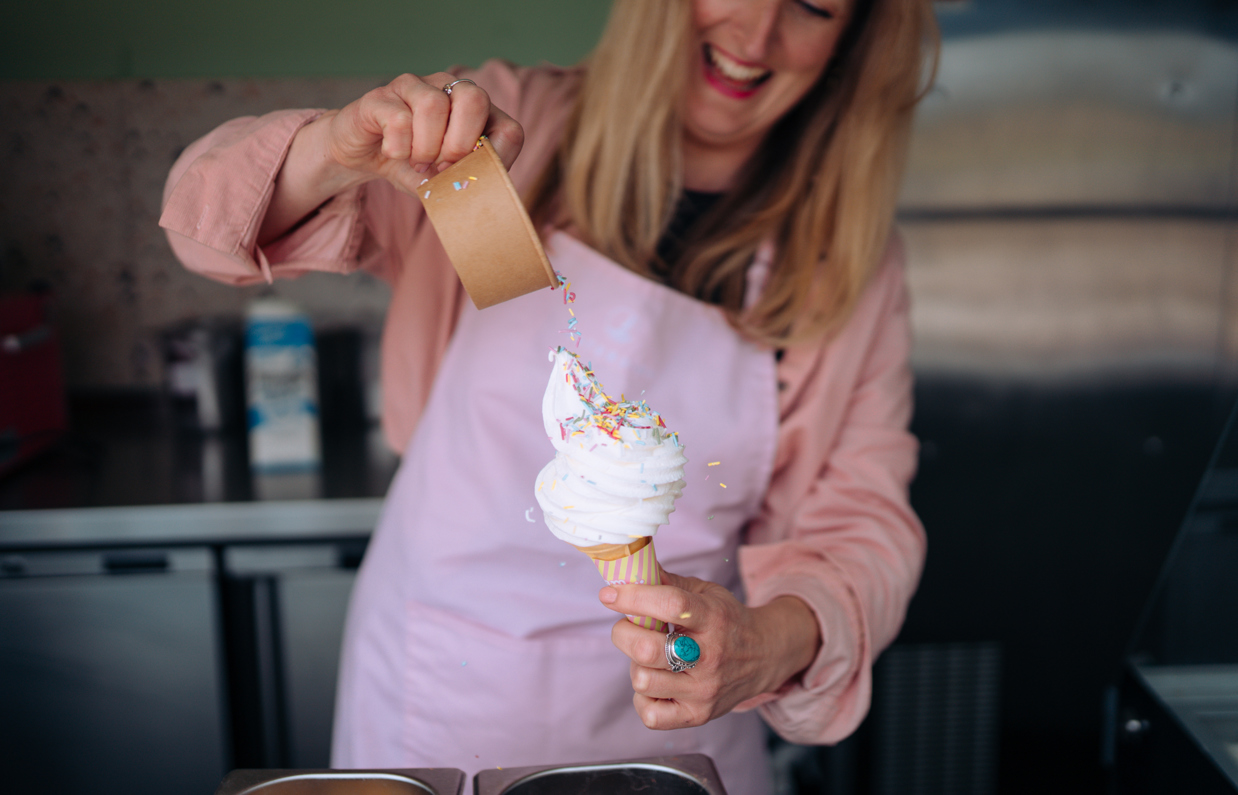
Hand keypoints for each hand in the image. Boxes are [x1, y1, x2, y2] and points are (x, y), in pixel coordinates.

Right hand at [327, 71, 523, 192]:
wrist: (362, 156)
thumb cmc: (411, 166)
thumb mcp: (444, 182)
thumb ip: (464, 184)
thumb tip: (477, 192)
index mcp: (475, 112)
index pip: (509, 130)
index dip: (494, 158)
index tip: (469, 175)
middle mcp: (447, 89)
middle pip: (475, 99)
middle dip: (460, 144)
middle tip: (443, 165)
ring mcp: (414, 87)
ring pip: (433, 106)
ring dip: (426, 148)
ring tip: (417, 162)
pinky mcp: (381, 96)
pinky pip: (398, 118)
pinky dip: (399, 147)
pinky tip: (393, 153)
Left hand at [599, 570, 820, 729]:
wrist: (765, 656)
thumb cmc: (727, 620)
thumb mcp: (705, 592)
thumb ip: (668, 582)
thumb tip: (630, 570)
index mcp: (713, 618)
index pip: (671, 605)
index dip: (634, 598)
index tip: (610, 594)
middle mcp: (710, 656)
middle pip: (647, 649)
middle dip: (623, 633)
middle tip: (627, 627)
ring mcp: (704, 689)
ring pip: (644, 681)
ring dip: (635, 665)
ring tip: (648, 658)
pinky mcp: (698, 714)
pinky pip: (651, 714)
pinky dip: (643, 698)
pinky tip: (656, 683)